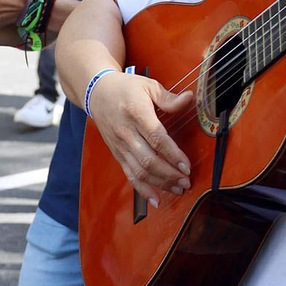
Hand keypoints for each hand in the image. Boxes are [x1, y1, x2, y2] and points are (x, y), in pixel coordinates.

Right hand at [86, 70, 193, 206]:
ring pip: (139, 170)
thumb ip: (168, 98)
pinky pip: (129, 175)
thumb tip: (189, 98)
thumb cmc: (126, 88)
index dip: (172, 154)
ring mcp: (120, 146)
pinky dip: (143, 190)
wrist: (96, 93)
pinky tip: (156, 200)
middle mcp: (126, 132)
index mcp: (136, 113)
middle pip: (148, 159)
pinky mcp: (117, 154)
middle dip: (169, 174)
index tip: (187, 166)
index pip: (156, 138)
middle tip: (187, 181)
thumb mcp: (148, 86)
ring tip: (179, 189)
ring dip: (160, 183)